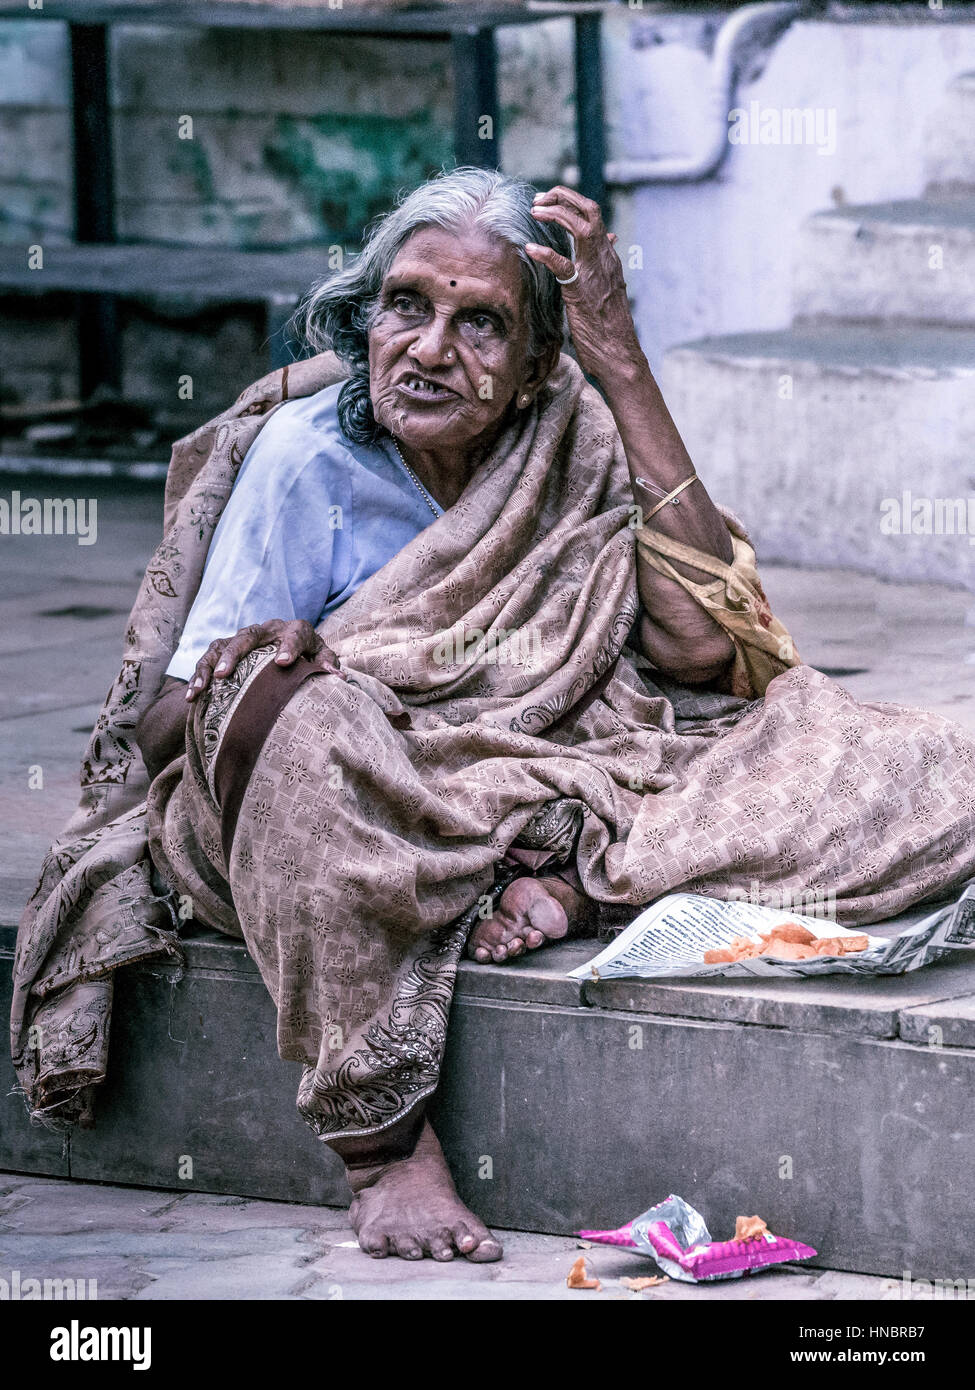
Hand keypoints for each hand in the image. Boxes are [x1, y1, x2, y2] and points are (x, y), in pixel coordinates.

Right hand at [185, 618, 345, 701]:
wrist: (292, 651)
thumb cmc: (308, 658)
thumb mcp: (321, 660)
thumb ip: (327, 665)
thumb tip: (338, 678)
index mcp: (295, 630)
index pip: (294, 633)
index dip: (289, 646)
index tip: (283, 663)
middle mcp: (267, 629)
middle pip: (248, 636)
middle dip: (235, 654)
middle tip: (225, 673)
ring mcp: (244, 638)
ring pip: (223, 645)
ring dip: (211, 664)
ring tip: (204, 686)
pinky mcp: (226, 648)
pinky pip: (208, 658)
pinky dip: (199, 675)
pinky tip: (192, 695)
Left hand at [526, 186, 642, 384]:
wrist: (619, 353)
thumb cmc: (609, 326)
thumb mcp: (607, 288)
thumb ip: (603, 264)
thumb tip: (609, 239)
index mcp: (608, 257)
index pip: (593, 216)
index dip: (571, 202)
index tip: (550, 201)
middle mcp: (604, 258)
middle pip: (590, 210)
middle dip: (563, 197)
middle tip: (539, 199)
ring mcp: (594, 272)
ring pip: (581, 227)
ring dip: (556, 214)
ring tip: (535, 211)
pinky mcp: (581, 291)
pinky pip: (562, 266)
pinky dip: (545, 254)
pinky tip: (530, 249)